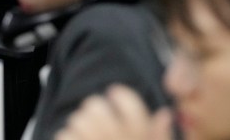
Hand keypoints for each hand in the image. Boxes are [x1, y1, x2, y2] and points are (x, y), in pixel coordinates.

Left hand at [54, 85, 171, 139]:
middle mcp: (116, 136)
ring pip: (77, 118)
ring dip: (79, 127)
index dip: (119, 95)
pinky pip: (64, 134)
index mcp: (140, 135)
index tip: (114, 95)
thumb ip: (160, 136)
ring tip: (87, 138)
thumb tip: (164, 114)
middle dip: (94, 112)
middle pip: (95, 104)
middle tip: (99, 124)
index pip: (128, 100)